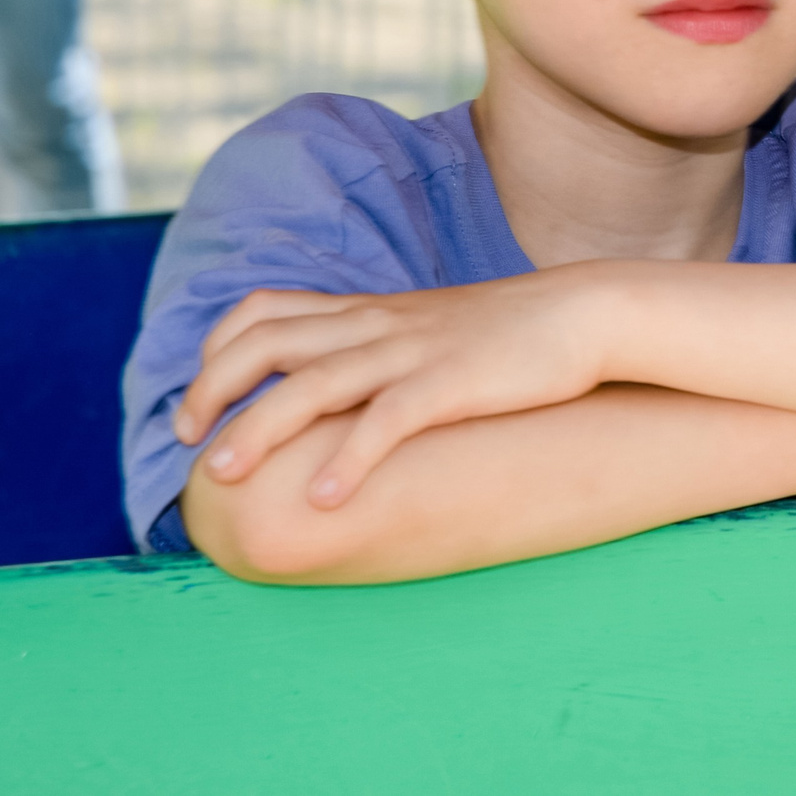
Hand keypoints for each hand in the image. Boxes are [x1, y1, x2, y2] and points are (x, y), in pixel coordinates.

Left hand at [174, 271, 612, 507]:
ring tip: (223, 478)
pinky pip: (386, 420)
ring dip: (257, 431)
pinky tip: (327, 499)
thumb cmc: (511, 331)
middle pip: (267, 345)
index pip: (263, 312)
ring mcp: (412, 351)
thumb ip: (378, 346)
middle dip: (213, 394)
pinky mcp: (452, 382)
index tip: (199, 408)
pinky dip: (348, 459)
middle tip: (193, 447)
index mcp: (369, 310)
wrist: (586, 312)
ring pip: (311, 384)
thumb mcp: (429, 327)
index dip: (215, 356)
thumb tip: (336, 389)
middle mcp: (378, 325)